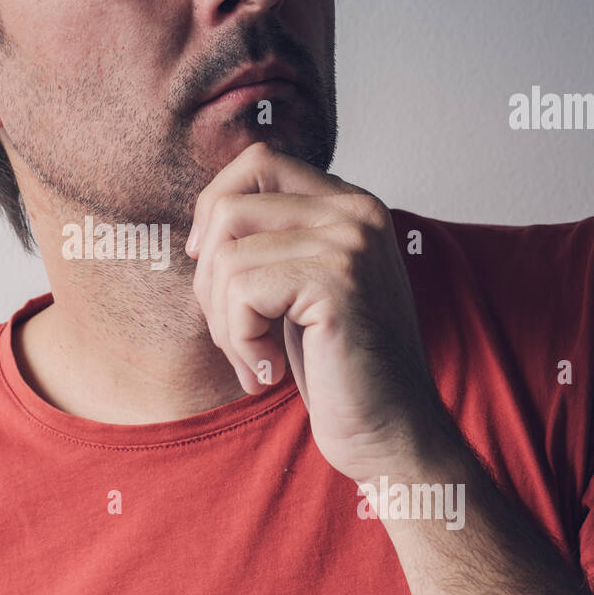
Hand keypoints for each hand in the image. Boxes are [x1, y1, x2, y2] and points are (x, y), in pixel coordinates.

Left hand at [185, 141, 447, 481]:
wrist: (390, 434)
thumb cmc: (338, 370)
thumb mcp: (301, 291)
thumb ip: (273, 243)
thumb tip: (203, 225)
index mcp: (350, 205)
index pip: (258, 160)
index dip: (215, 206)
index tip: (209, 263)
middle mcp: (356, 212)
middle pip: (228, 209)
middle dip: (209, 281)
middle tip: (237, 334)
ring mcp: (349, 242)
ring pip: (226, 256)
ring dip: (224, 322)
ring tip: (257, 358)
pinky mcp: (337, 281)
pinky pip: (241, 292)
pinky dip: (239, 342)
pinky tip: (270, 372)